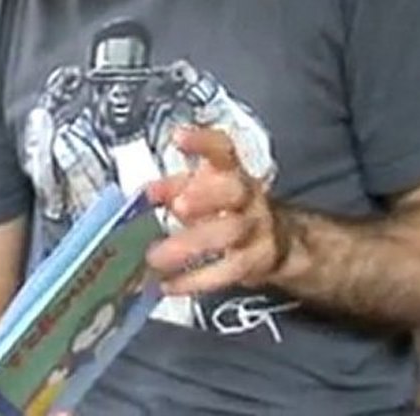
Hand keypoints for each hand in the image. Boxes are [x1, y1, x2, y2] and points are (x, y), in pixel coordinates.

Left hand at [145, 127, 288, 294]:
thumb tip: (146, 193)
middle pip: (233, 191)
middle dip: (206, 196)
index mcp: (230, 170)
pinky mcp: (254, 262)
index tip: (180, 137)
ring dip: (191, 245)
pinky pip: (225, 272)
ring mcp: (255, 229)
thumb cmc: (223, 205)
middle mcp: (247, 196)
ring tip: (157, 256)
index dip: (203, 141)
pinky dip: (195, 280)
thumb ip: (170, 188)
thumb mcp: (198, 188)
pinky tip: (169, 283)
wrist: (273, 237)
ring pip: (228, 234)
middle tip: (177, 205)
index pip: (222, 148)